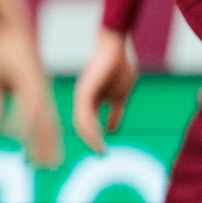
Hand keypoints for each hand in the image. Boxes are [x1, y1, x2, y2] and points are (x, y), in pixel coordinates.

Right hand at [0, 18, 62, 166]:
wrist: (7, 26)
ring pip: (40, 119)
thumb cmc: (1, 51)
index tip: (44, 162)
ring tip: (38, 158)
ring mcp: (34, 86)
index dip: (45, 142)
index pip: (44, 122)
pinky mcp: (27, 80)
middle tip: (50, 168)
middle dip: (48, 147)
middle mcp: (39, 92)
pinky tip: (19, 136)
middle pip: (47, 125)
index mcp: (36, 92)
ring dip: (40, 140)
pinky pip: (26, 106)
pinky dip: (23, 123)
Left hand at [72, 28, 137, 153]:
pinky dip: (90, 127)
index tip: (103, 152)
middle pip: (81, 127)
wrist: (115, 48)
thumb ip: (114, 112)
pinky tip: (98, 136)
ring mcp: (81, 95)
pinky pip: (84, 113)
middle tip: (101, 154)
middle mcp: (82, 100)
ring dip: (90, 138)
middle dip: (90, 142)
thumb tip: (112, 130)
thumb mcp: (119, 96)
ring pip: (81, 123)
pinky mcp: (84, 91)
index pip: (87, 125)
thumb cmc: (118, 68)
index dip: (94, 139)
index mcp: (88, 101)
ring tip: (100, 149)